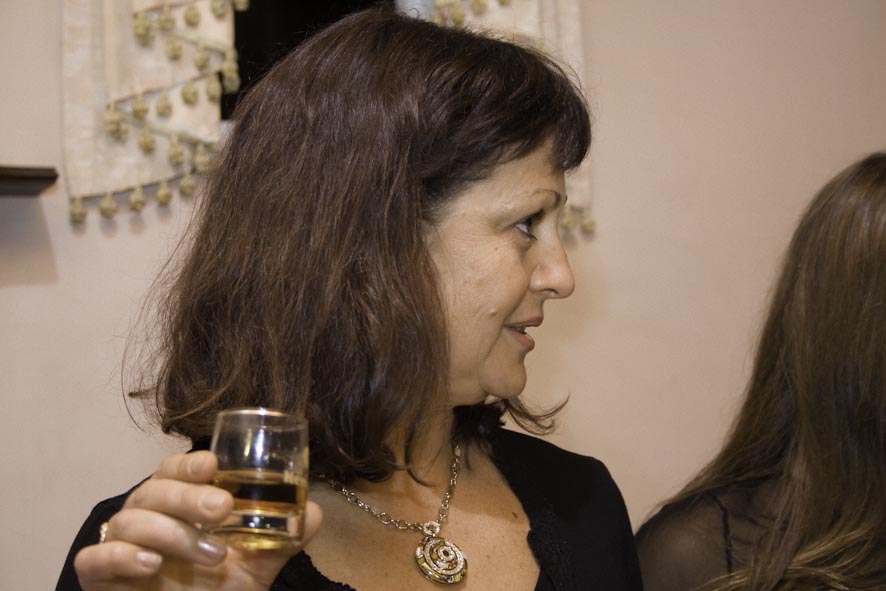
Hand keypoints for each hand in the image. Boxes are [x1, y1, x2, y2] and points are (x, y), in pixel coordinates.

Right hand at [73, 451, 322, 590]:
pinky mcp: (98, 578)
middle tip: (222, 509)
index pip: (174, 469)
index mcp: (177, 503)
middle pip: (154, 489)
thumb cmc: (215, 590)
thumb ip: (282, 540)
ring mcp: (118, 545)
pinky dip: (119, 556)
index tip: (214, 465)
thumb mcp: (254, 566)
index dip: (190, 463)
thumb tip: (314, 512)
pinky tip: (149, 564)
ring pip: (129, 520)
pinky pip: (93, 558)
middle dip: (188, 496)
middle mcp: (145, 516)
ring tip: (212, 555)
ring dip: (172, 533)